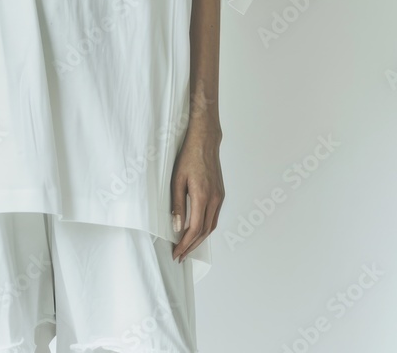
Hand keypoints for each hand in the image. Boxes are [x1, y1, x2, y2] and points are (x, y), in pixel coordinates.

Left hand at [170, 124, 224, 262]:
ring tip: (187, 247)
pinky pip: (214, 217)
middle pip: (205, 231)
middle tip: (180, 256)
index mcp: (202, 196)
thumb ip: (178, 204)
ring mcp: (219, 197)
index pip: (194, 229)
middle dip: (192, 246)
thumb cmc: (188, 157)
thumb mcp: (177, 179)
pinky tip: (197, 231)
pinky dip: (206, 228)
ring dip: (200, 239)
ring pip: (211, 226)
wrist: (205, 141)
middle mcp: (214, 199)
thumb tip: (178, 227)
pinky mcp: (220, 193)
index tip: (176, 252)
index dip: (185, 244)